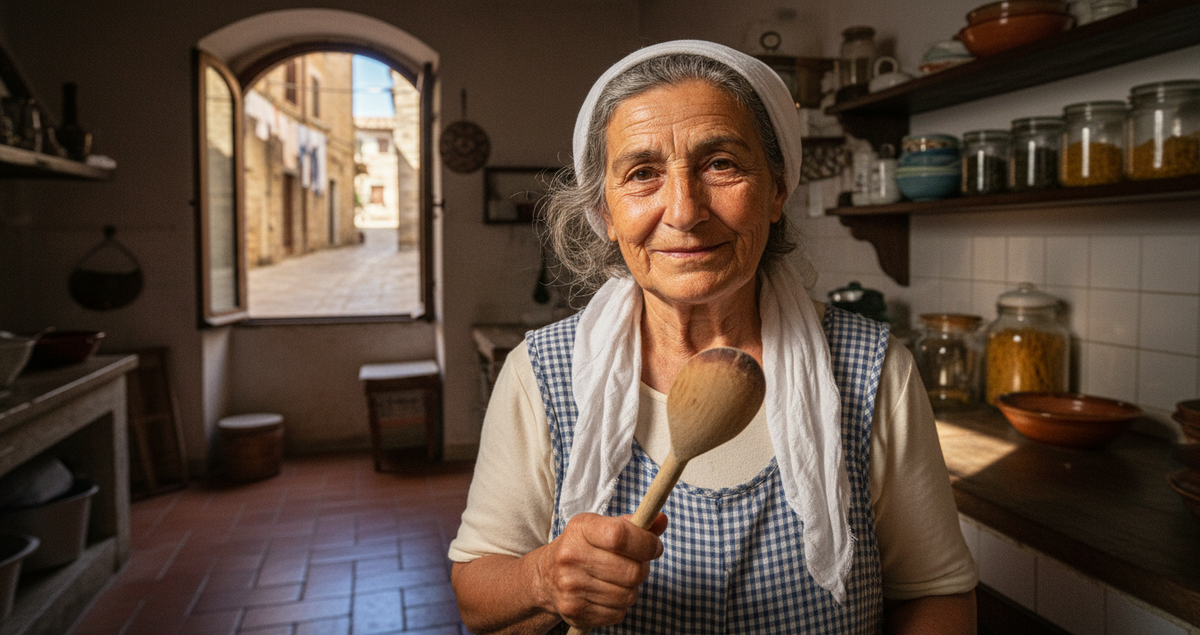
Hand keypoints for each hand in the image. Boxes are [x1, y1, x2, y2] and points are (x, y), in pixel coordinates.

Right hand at [533, 512, 667, 628]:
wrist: (547, 577)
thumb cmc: (583, 548)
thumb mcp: (602, 528)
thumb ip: (634, 525)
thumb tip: (661, 520)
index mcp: (580, 529)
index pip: (619, 536)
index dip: (646, 542)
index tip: (654, 546)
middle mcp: (572, 557)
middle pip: (631, 571)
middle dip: (642, 568)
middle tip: (637, 564)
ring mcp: (571, 587)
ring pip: (628, 595)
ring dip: (631, 589)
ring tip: (619, 579)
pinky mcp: (575, 611)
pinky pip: (618, 613)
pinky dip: (620, 605)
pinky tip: (608, 594)